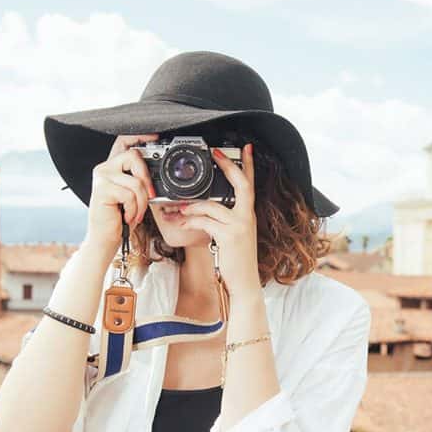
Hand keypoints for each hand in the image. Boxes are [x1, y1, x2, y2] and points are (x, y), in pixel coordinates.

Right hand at [83, 133, 158, 256]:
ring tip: (135, 214)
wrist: (105, 239)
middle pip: (134, 157)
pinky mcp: (102, 190)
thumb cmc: (120, 218)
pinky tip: (126, 217)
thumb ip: (139, 181)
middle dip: (147, 179)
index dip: (139, 136)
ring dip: (141, 203)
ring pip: (136, 182)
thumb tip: (157, 172)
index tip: (155, 137)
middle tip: (149, 198)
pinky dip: (134, 210)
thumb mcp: (132, 196)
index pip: (124, 142)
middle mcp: (104, 168)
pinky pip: (130, 195)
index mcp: (112, 167)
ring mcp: (102, 178)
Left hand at [179, 143, 261, 293]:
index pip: (251, 184)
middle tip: (216, 153)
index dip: (248, 165)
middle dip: (228, 166)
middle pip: (241, 184)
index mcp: (248, 215)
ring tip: (180, 209)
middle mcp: (247, 217)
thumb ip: (225, 220)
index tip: (246, 149)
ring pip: (213, 206)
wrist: (244, 283)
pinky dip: (190, 220)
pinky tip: (182, 223)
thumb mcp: (234, 236)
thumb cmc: (237, 261)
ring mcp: (240, 226)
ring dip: (192, 206)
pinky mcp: (229, 236)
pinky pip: (205, 221)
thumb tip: (205, 208)